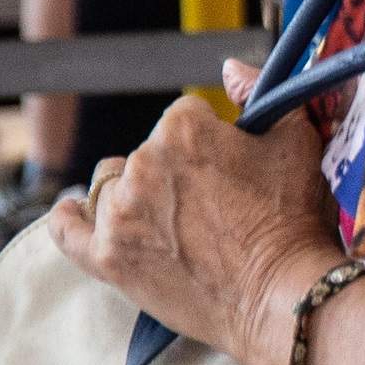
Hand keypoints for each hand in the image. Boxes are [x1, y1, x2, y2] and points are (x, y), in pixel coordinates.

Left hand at [47, 61, 344, 364]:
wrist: (279, 295)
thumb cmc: (293, 219)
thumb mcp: (296, 140)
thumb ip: (258, 91)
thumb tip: (229, 69)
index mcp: (184, 129)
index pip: (185, 118)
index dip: (213, 141)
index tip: (231, 169)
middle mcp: (142, 163)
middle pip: (147, 152)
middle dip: (176, 170)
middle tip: (214, 205)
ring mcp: (119, 214)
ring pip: (115, 187)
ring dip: (136, 194)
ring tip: (172, 222)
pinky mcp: (108, 257)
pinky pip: (68, 231)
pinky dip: (69, 219)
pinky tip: (72, 210)